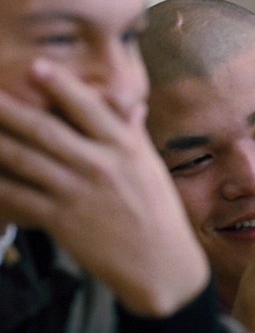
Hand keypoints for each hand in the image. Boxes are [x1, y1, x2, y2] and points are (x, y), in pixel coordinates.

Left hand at [0, 59, 207, 315]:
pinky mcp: (62, 221)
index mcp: (125, 149)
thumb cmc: (160, 215)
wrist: (162, 265)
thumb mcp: (152, 170)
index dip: (61, 85)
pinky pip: (18, 197)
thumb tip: (133, 106)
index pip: (89, 108)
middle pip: (45, 129)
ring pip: (23, 159)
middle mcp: (100, 166)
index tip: (37, 66)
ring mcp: (78, 193)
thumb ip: (135, 135)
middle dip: (9, 108)